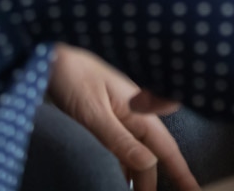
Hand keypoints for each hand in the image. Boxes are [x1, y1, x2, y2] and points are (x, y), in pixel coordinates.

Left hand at [48, 45, 197, 190]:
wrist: (51, 55)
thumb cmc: (72, 76)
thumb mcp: (94, 112)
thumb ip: (120, 139)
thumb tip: (149, 164)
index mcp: (139, 111)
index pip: (166, 150)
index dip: (182, 173)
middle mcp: (134, 114)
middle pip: (151, 157)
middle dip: (156, 184)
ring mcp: (120, 116)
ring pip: (137, 154)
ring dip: (140, 177)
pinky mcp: (104, 119)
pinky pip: (121, 149)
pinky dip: (123, 167)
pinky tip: (123, 180)